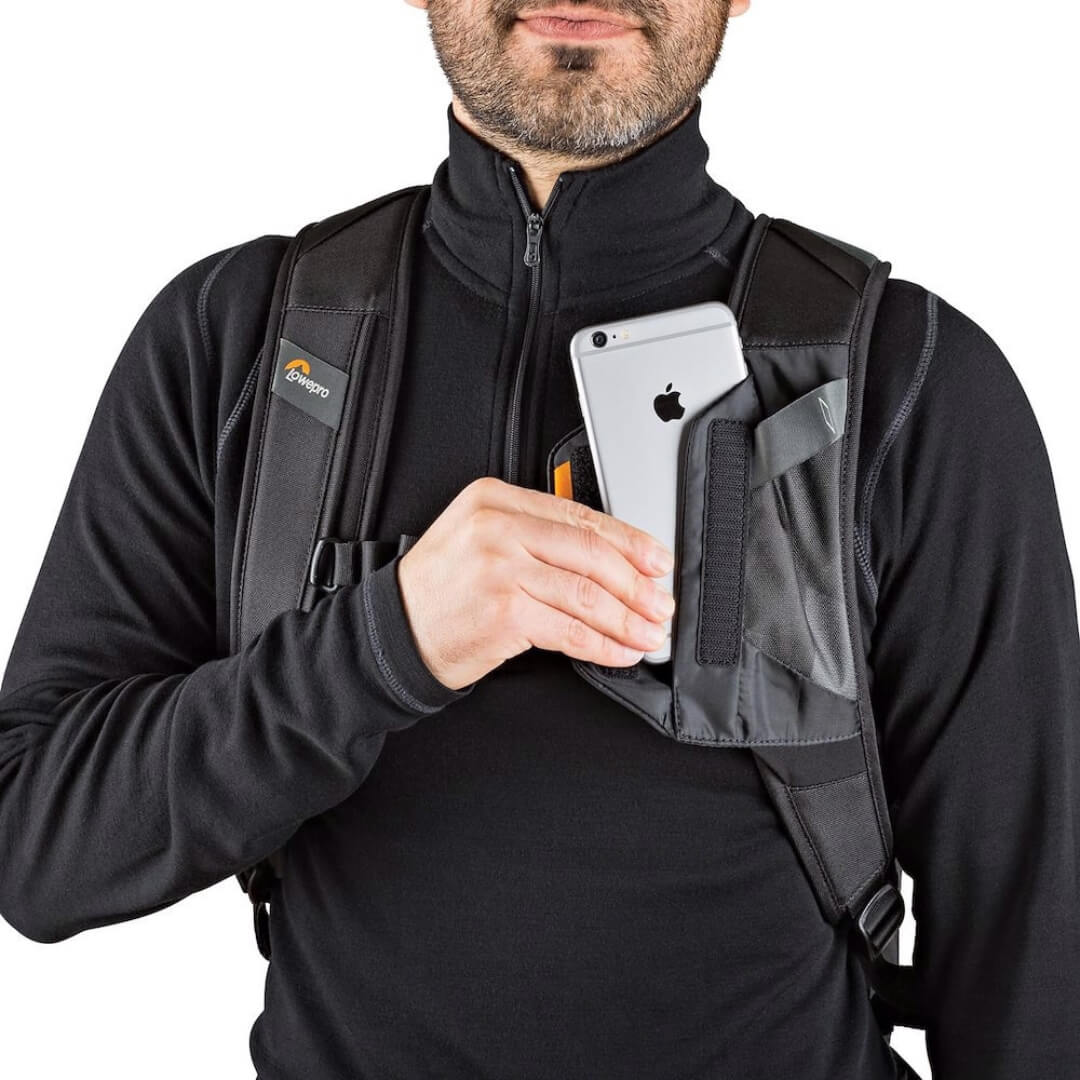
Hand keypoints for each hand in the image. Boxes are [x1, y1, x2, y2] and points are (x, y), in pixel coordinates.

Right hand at [396, 476, 676, 689]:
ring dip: (626, 618)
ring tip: (648, 633)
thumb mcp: (477, 537)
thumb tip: (608, 557)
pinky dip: (602, 644)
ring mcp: (500, 569)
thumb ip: (533, 534)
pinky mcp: (503, 612)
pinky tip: (620, 651)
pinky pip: (570, 629)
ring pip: (586, 592)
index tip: (656, 561)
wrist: (394, 632)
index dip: (628, 541)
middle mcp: (497, 528)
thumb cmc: (439, 589)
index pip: (579, 515)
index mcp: (495, 499)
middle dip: (636, 583)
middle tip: (659, 603)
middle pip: (590, 552)